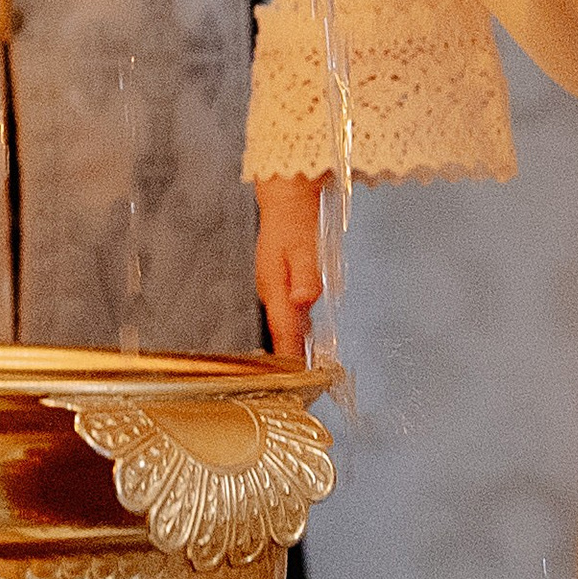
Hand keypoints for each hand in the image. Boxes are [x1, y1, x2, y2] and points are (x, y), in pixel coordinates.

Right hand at [256, 174, 326, 360]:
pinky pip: (287, 311)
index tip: (299, 377)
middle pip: (283, 331)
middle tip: (305, 382)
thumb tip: (304, 300)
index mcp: (275, 285)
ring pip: (285, 322)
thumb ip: (306, 275)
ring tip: (304, 366)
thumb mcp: (305, 245)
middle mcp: (271, 290)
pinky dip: (296, 326)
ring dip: (294, 343)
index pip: (284, 329)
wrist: (285, 196)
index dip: (291, 354)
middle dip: (292, 355)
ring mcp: (273, 286)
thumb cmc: (295, 218)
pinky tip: (305, 335)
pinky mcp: (278, 280)